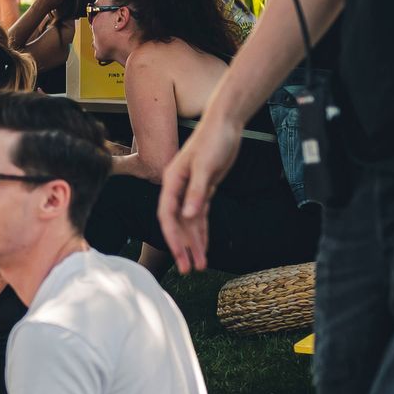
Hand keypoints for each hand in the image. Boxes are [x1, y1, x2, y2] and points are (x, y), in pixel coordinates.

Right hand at [158, 115, 241, 272]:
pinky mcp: (203, 189)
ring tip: (200, 265)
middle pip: (177, 224)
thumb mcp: (206, 166)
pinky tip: (205, 247)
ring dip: (195, 244)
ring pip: (189, 223)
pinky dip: (203, 232)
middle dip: (182, 247)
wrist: (226, 124)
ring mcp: (190, 190)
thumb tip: (188, 217)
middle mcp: (177, 188)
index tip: (180, 255)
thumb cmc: (213, 140)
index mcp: (171, 182)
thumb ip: (196, 192)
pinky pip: (200, 216)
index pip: (167, 216)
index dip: (172, 237)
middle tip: (188, 269)